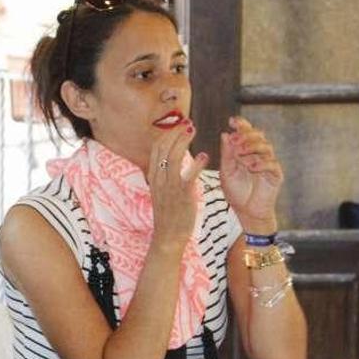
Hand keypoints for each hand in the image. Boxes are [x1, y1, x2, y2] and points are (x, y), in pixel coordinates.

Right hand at [147, 119, 208, 250]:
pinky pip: (188, 176)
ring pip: (173, 157)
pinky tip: (204, 156)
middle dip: (175, 132)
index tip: (177, 125)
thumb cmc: (168, 214)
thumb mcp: (161, 191)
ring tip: (193, 130)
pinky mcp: (182, 196)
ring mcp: (169, 187)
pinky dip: (196, 164)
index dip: (167, 134)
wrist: (168, 236)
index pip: (156, 149)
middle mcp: (159, 179)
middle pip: (163, 148)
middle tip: (188, 122)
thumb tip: (170, 159)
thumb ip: (164, 174)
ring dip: (183, 141)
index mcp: (153, 177)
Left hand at [219, 116, 281, 233]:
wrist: (246, 212)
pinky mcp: (276, 175)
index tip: (232, 121)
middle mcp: (259, 154)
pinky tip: (251, 167)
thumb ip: (227, 154)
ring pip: (266, 147)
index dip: (242, 125)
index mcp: (246, 151)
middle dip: (247, 135)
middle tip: (235, 140)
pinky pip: (272, 164)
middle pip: (259, 136)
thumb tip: (226, 134)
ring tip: (240, 154)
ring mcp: (268, 163)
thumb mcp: (226, 171)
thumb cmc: (236, 192)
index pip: (246, 133)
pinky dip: (261, 163)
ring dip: (252, 148)